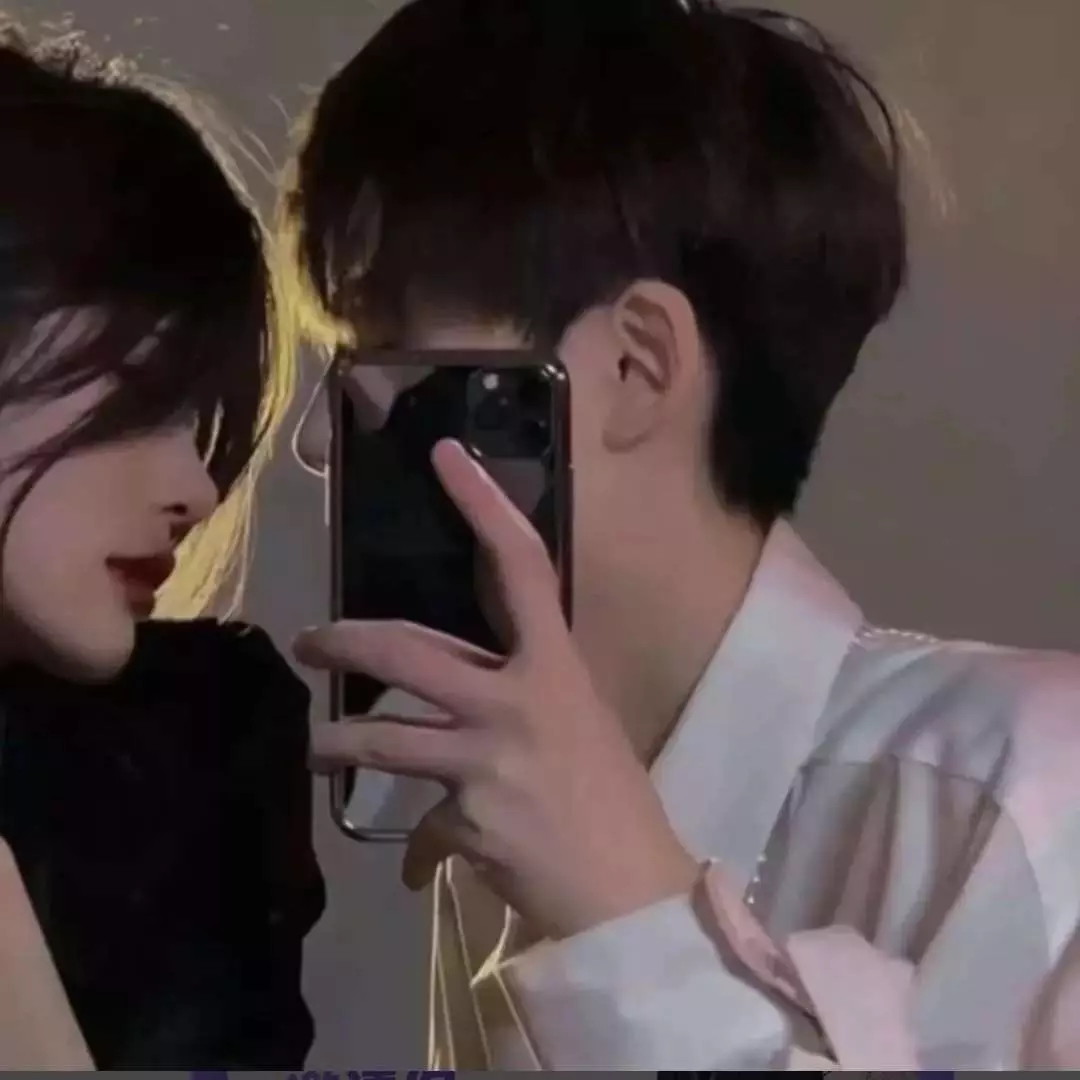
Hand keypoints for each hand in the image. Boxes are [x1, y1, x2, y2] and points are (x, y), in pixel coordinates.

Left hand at [294, 439, 697, 939]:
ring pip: (381, 739)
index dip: (483, 506)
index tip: (445, 456)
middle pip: (407, 650)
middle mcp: (516, 701)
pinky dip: (415, 848)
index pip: (521, 568)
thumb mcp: (579, 725)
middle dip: (346, 642)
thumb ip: (520, 701)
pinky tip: (412, 866)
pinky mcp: (465, 819)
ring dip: (335, 745)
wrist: (632, 891)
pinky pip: (421, 828)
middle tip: (310, 641)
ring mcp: (485, 760)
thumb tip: (466, 708)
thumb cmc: (616, 800)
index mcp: (555, 667)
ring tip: (314, 750)